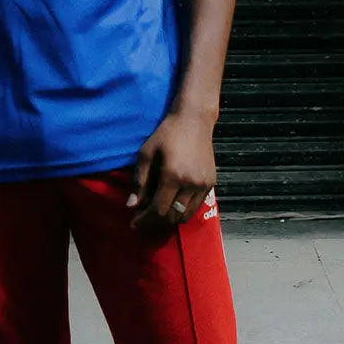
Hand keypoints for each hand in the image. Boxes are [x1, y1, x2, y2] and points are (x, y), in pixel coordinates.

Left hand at [127, 111, 216, 229]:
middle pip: (172, 216)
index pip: (158, 210)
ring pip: (186, 215)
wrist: (194, 120)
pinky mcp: (211, 183)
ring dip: (170, 219)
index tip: (133, 223)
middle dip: (155, 222)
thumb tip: (132, 205)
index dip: (144, 220)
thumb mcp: (146, 153)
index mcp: (173, 176)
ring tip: (156, 214)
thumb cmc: (166, 134)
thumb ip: (140, 181)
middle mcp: (191, 184)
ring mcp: (203, 185)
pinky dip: (183, 210)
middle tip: (143, 220)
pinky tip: (172, 204)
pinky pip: (196, 206)